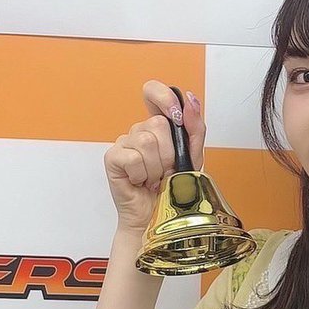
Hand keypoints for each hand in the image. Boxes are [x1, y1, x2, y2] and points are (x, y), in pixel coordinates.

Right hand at [104, 81, 205, 233]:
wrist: (159, 217)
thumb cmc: (174, 190)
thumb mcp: (193, 158)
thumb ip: (195, 128)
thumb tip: (190, 100)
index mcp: (159, 126)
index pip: (154, 91)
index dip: (164, 98)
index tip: (176, 116)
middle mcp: (140, 130)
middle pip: (158, 124)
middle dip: (170, 153)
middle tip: (167, 171)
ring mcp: (125, 143)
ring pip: (146, 141)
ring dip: (157, 167)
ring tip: (155, 179)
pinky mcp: (113, 158)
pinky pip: (133, 157)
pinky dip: (143, 174)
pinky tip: (141, 182)